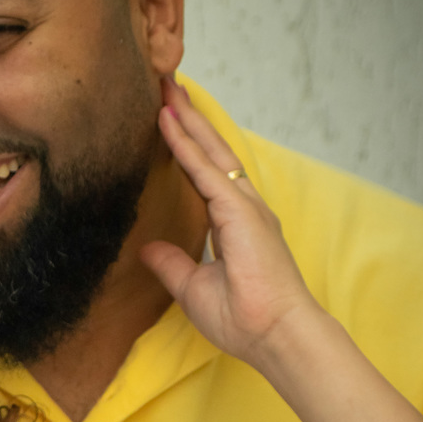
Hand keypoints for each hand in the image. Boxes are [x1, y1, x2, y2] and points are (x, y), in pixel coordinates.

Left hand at [141, 77, 323, 364]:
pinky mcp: (240, 211)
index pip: (205, 176)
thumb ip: (173, 265)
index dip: (186, 147)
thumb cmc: (245, 320)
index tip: (167, 120)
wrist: (275, 335)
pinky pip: (205, 171)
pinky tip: (167, 122)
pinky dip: (184, 145)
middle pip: (211, 153)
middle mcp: (244, 209)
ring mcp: (245, 207)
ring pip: (210, 152)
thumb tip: (147, 250)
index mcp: (235, 226)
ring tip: (165, 89)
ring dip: (187, 120)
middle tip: (166, 86)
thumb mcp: (194, 289)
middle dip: (189, 119)